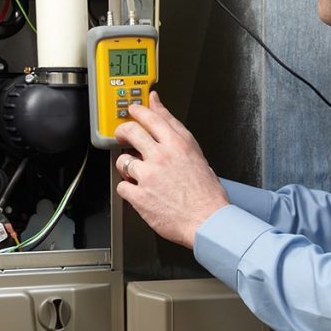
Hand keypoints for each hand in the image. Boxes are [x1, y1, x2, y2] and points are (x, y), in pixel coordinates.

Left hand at [113, 91, 228, 248]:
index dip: (140, 110)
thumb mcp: (197, 156)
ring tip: (135, 173)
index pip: (153, 118)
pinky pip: (122, 186)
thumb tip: (166, 115)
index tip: (134, 109)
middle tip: (122, 135)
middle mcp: (162, 157)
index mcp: (178, 145)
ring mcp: (149, 175)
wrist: (208, 221)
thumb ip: (177, 133)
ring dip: (126, 166)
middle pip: (131, 131)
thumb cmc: (207, 195)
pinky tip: (137, 191)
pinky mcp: (140, 196)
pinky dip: (127, 189)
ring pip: (122, 160)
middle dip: (122, 131)